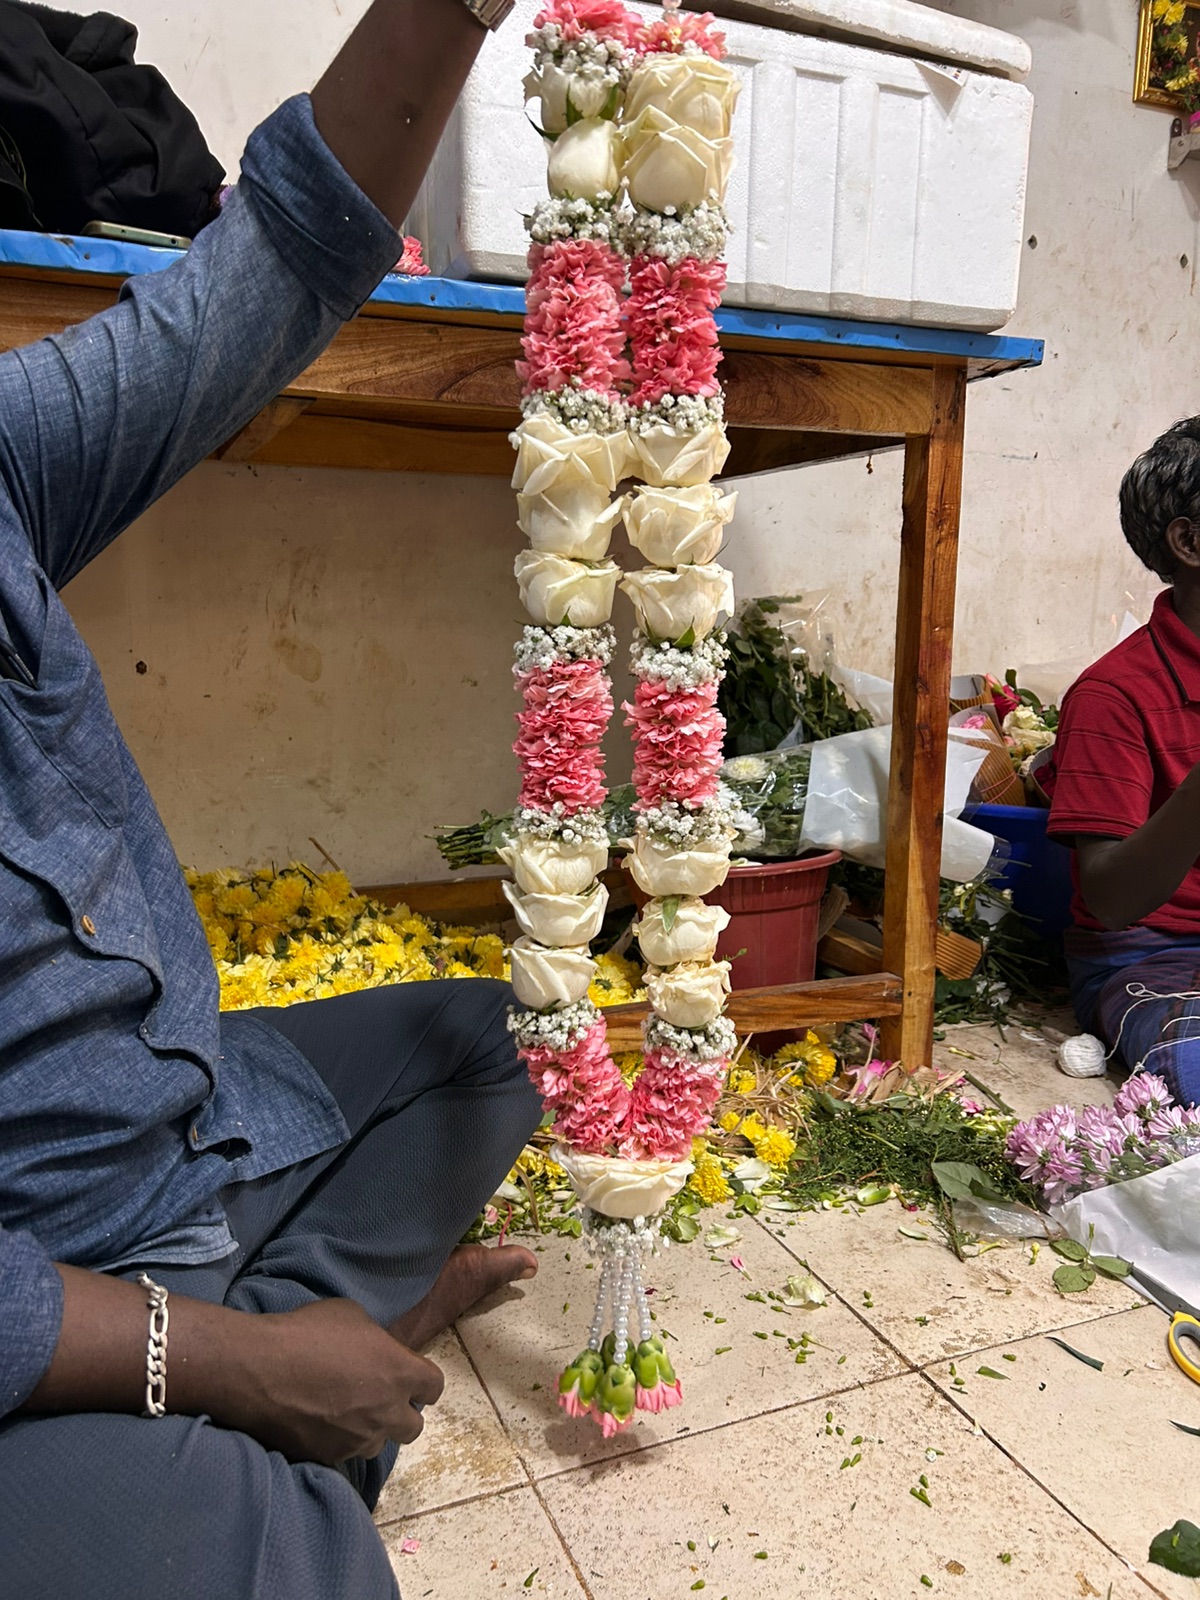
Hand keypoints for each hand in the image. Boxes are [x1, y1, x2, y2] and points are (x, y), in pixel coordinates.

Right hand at [218, 1298, 444, 1463]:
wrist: (258, 1369)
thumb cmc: (307, 1332)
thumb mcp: (351, 1316)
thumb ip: (376, 1340)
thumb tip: (376, 1352)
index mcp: (399, 1372)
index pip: (435, 1386)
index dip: (424, 1382)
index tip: (411, 1378)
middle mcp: (386, 1412)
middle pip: (413, 1426)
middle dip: (401, 1413)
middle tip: (379, 1398)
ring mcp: (357, 1440)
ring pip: (377, 1444)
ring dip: (369, 1430)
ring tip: (344, 1413)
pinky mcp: (329, 1459)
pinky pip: (344, 1455)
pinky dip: (337, 1443)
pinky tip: (318, 1425)